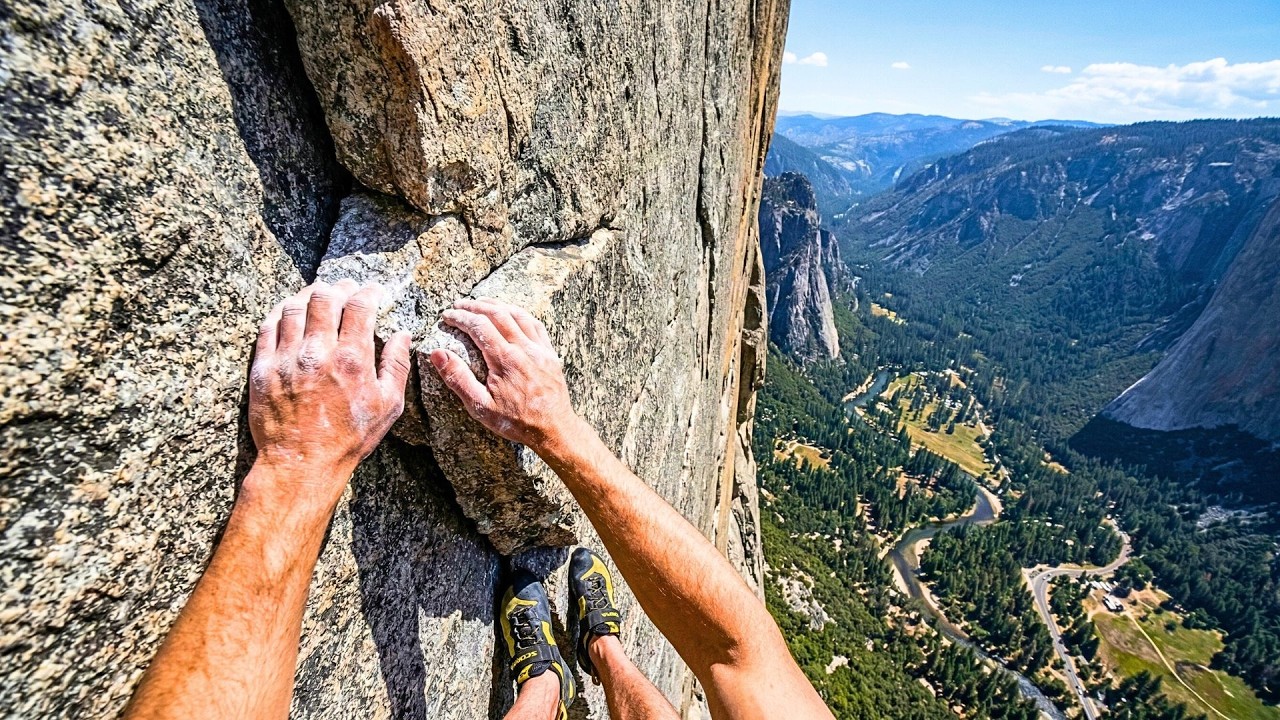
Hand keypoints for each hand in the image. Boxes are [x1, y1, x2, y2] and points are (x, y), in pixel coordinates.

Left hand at [246, 280, 411, 514]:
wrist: (301, 463)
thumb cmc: (348, 438)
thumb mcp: (388, 406)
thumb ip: (397, 366)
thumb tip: (403, 336)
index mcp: (352, 359)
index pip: (360, 306)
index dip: (368, 291)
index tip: (373, 291)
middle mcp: (318, 352)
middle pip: (324, 297)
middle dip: (338, 287)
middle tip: (345, 289)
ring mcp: (287, 358)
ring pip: (294, 306)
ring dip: (308, 294)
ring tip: (318, 294)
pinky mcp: (263, 368)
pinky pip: (268, 326)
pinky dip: (281, 312)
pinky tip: (289, 311)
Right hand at [429, 299, 577, 453]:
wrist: (554, 429)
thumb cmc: (517, 421)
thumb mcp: (480, 407)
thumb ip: (458, 379)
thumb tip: (438, 354)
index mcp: (505, 360)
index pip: (479, 326)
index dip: (460, 317)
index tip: (447, 316)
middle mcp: (524, 349)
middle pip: (498, 314)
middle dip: (475, 306)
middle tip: (459, 305)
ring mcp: (540, 349)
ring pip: (518, 314)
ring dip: (497, 305)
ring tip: (481, 303)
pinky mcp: (550, 353)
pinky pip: (535, 324)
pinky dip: (520, 314)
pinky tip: (511, 313)